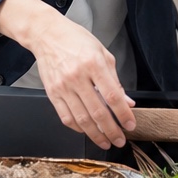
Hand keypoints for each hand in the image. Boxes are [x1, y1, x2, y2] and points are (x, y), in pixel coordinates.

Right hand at [0, 0, 135, 148]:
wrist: (47, 35)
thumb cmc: (77, 41)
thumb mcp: (102, 53)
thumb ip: (115, 79)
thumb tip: (126, 102)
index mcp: (94, 64)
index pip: (112, 96)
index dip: (123, 114)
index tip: (130, 125)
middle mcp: (77, 77)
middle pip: (97, 112)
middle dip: (111, 130)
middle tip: (120, 140)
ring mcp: (63, 87)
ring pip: (81, 119)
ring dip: (95, 135)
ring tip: (105, 142)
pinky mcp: (52, 93)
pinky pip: (65, 117)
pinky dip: (78, 128)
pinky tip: (87, 132)